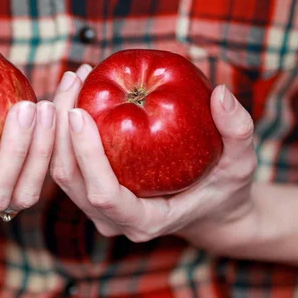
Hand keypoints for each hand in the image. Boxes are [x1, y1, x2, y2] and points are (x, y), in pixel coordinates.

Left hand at [51, 65, 256, 248]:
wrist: (211, 208)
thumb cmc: (225, 187)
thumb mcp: (242, 161)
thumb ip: (237, 130)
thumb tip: (220, 93)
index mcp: (145, 221)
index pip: (103, 194)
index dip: (86, 155)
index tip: (79, 111)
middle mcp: (113, 220)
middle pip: (68, 177)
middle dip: (60, 127)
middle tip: (74, 77)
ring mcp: (97, 209)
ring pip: (59, 169)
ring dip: (56, 122)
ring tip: (74, 77)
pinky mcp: (90, 191)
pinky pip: (66, 160)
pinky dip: (63, 127)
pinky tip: (77, 90)